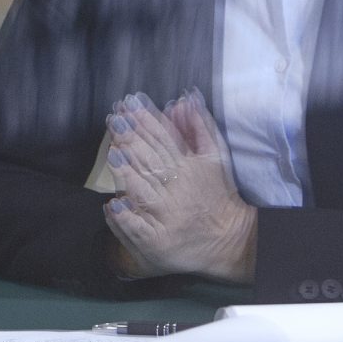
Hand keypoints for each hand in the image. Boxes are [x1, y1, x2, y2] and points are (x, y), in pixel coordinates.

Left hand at [103, 90, 256, 282]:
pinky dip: (125, 217)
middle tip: (115, 120)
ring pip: (142, 191)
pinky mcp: (156, 241)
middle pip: (150, 161)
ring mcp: (165, 217)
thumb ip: (201, 129)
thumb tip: (186, 99)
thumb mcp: (216, 160)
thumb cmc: (218, 198)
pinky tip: (113, 204)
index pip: (164, 140)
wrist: (229, 242)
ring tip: (113, 153)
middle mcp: (177, 191)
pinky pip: (137, 228)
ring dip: (127, 173)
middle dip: (132, 139)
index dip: (146, 120)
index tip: (129, 103)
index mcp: (190, 169)